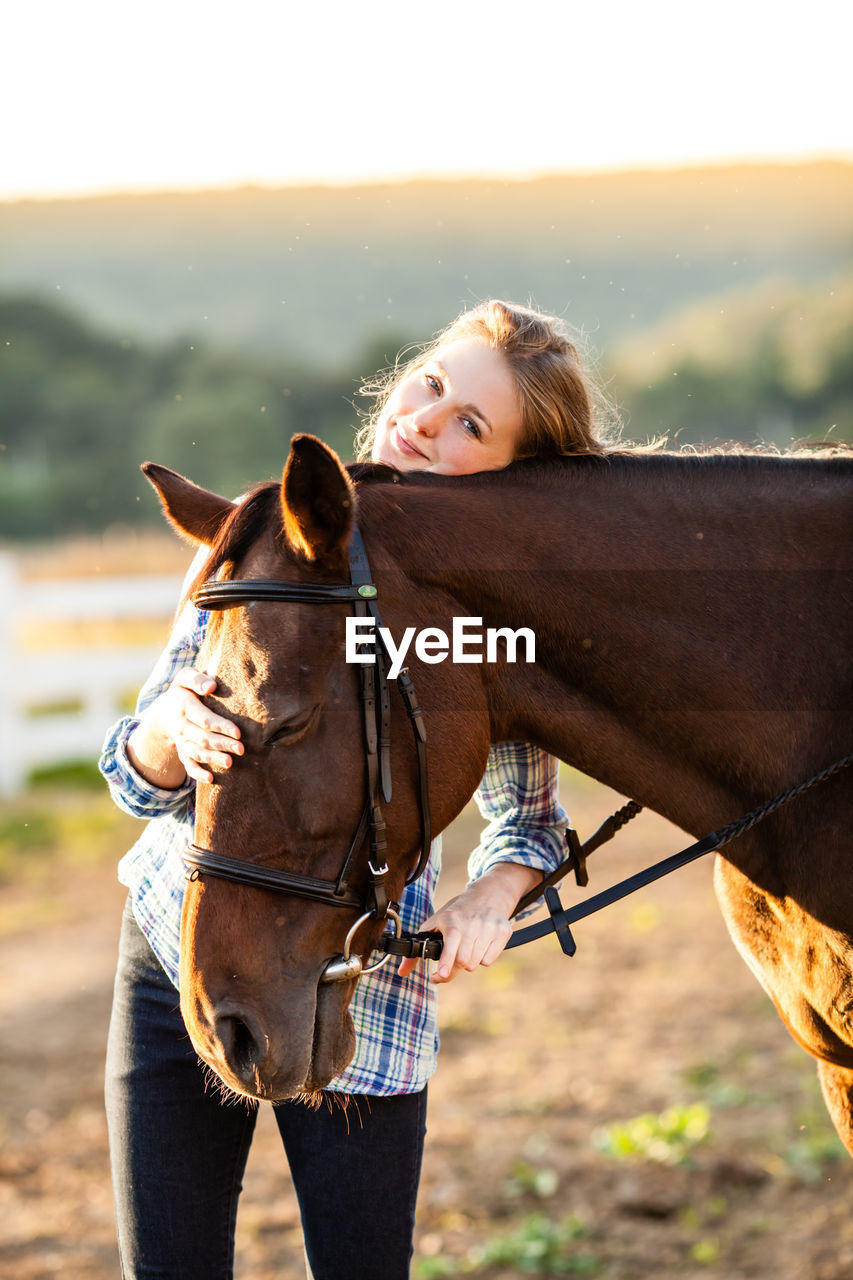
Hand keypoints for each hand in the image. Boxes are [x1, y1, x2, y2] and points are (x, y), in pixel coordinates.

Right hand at [127, 668, 243, 787]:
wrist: (164, 711)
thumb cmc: (183, 690)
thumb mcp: (185, 678)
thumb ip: (196, 679)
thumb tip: (211, 686)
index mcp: (184, 706)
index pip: (204, 719)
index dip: (220, 726)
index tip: (238, 732)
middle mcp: (181, 726)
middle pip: (202, 738)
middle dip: (222, 744)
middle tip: (241, 749)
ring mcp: (181, 741)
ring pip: (197, 753)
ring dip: (213, 759)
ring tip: (230, 763)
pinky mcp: (183, 752)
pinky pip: (188, 765)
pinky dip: (197, 773)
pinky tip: (211, 779)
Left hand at [398, 862, 541, 983]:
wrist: (489, 894)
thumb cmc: (457, 912)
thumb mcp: (435, 923)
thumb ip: (418, 950)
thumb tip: (402, 972)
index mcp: (452, 921)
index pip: (450, 945)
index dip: (446, 962)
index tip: (441, 975)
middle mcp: (471, 923)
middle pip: (464, 962)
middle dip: (455, 967)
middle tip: (451, 962)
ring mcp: (489, 928)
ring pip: (476, 963)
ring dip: (470, 961)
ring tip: (467, 946)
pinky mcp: (503, 932)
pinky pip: (489, 960)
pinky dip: (483, 958)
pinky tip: (481, 944)